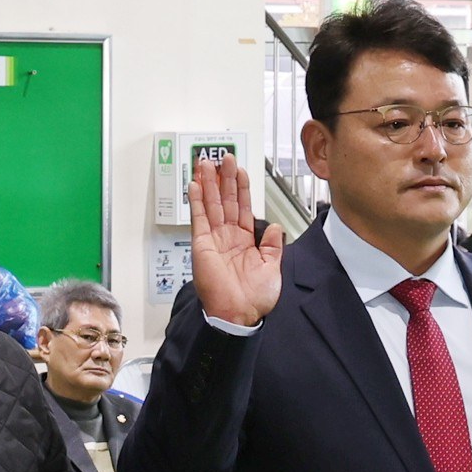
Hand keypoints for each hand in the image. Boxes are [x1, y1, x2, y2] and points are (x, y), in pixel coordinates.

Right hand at [189, 155, 283, 327]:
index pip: (243, 207)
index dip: (241, 188)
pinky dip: (197, 201)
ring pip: (211, 204)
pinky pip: (199, 218)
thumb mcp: (272, 268)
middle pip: (225, 200)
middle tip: (223, 158)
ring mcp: (214, 239)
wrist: (239, 313)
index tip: (239, 170)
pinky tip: (196, 186)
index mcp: (246, 241)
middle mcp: (228, 237)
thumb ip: (273, 245)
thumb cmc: (254, 298)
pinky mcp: (202, 245)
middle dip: (224, 179)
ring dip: (209, 184)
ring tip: (207, 164)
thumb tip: (275, 227)